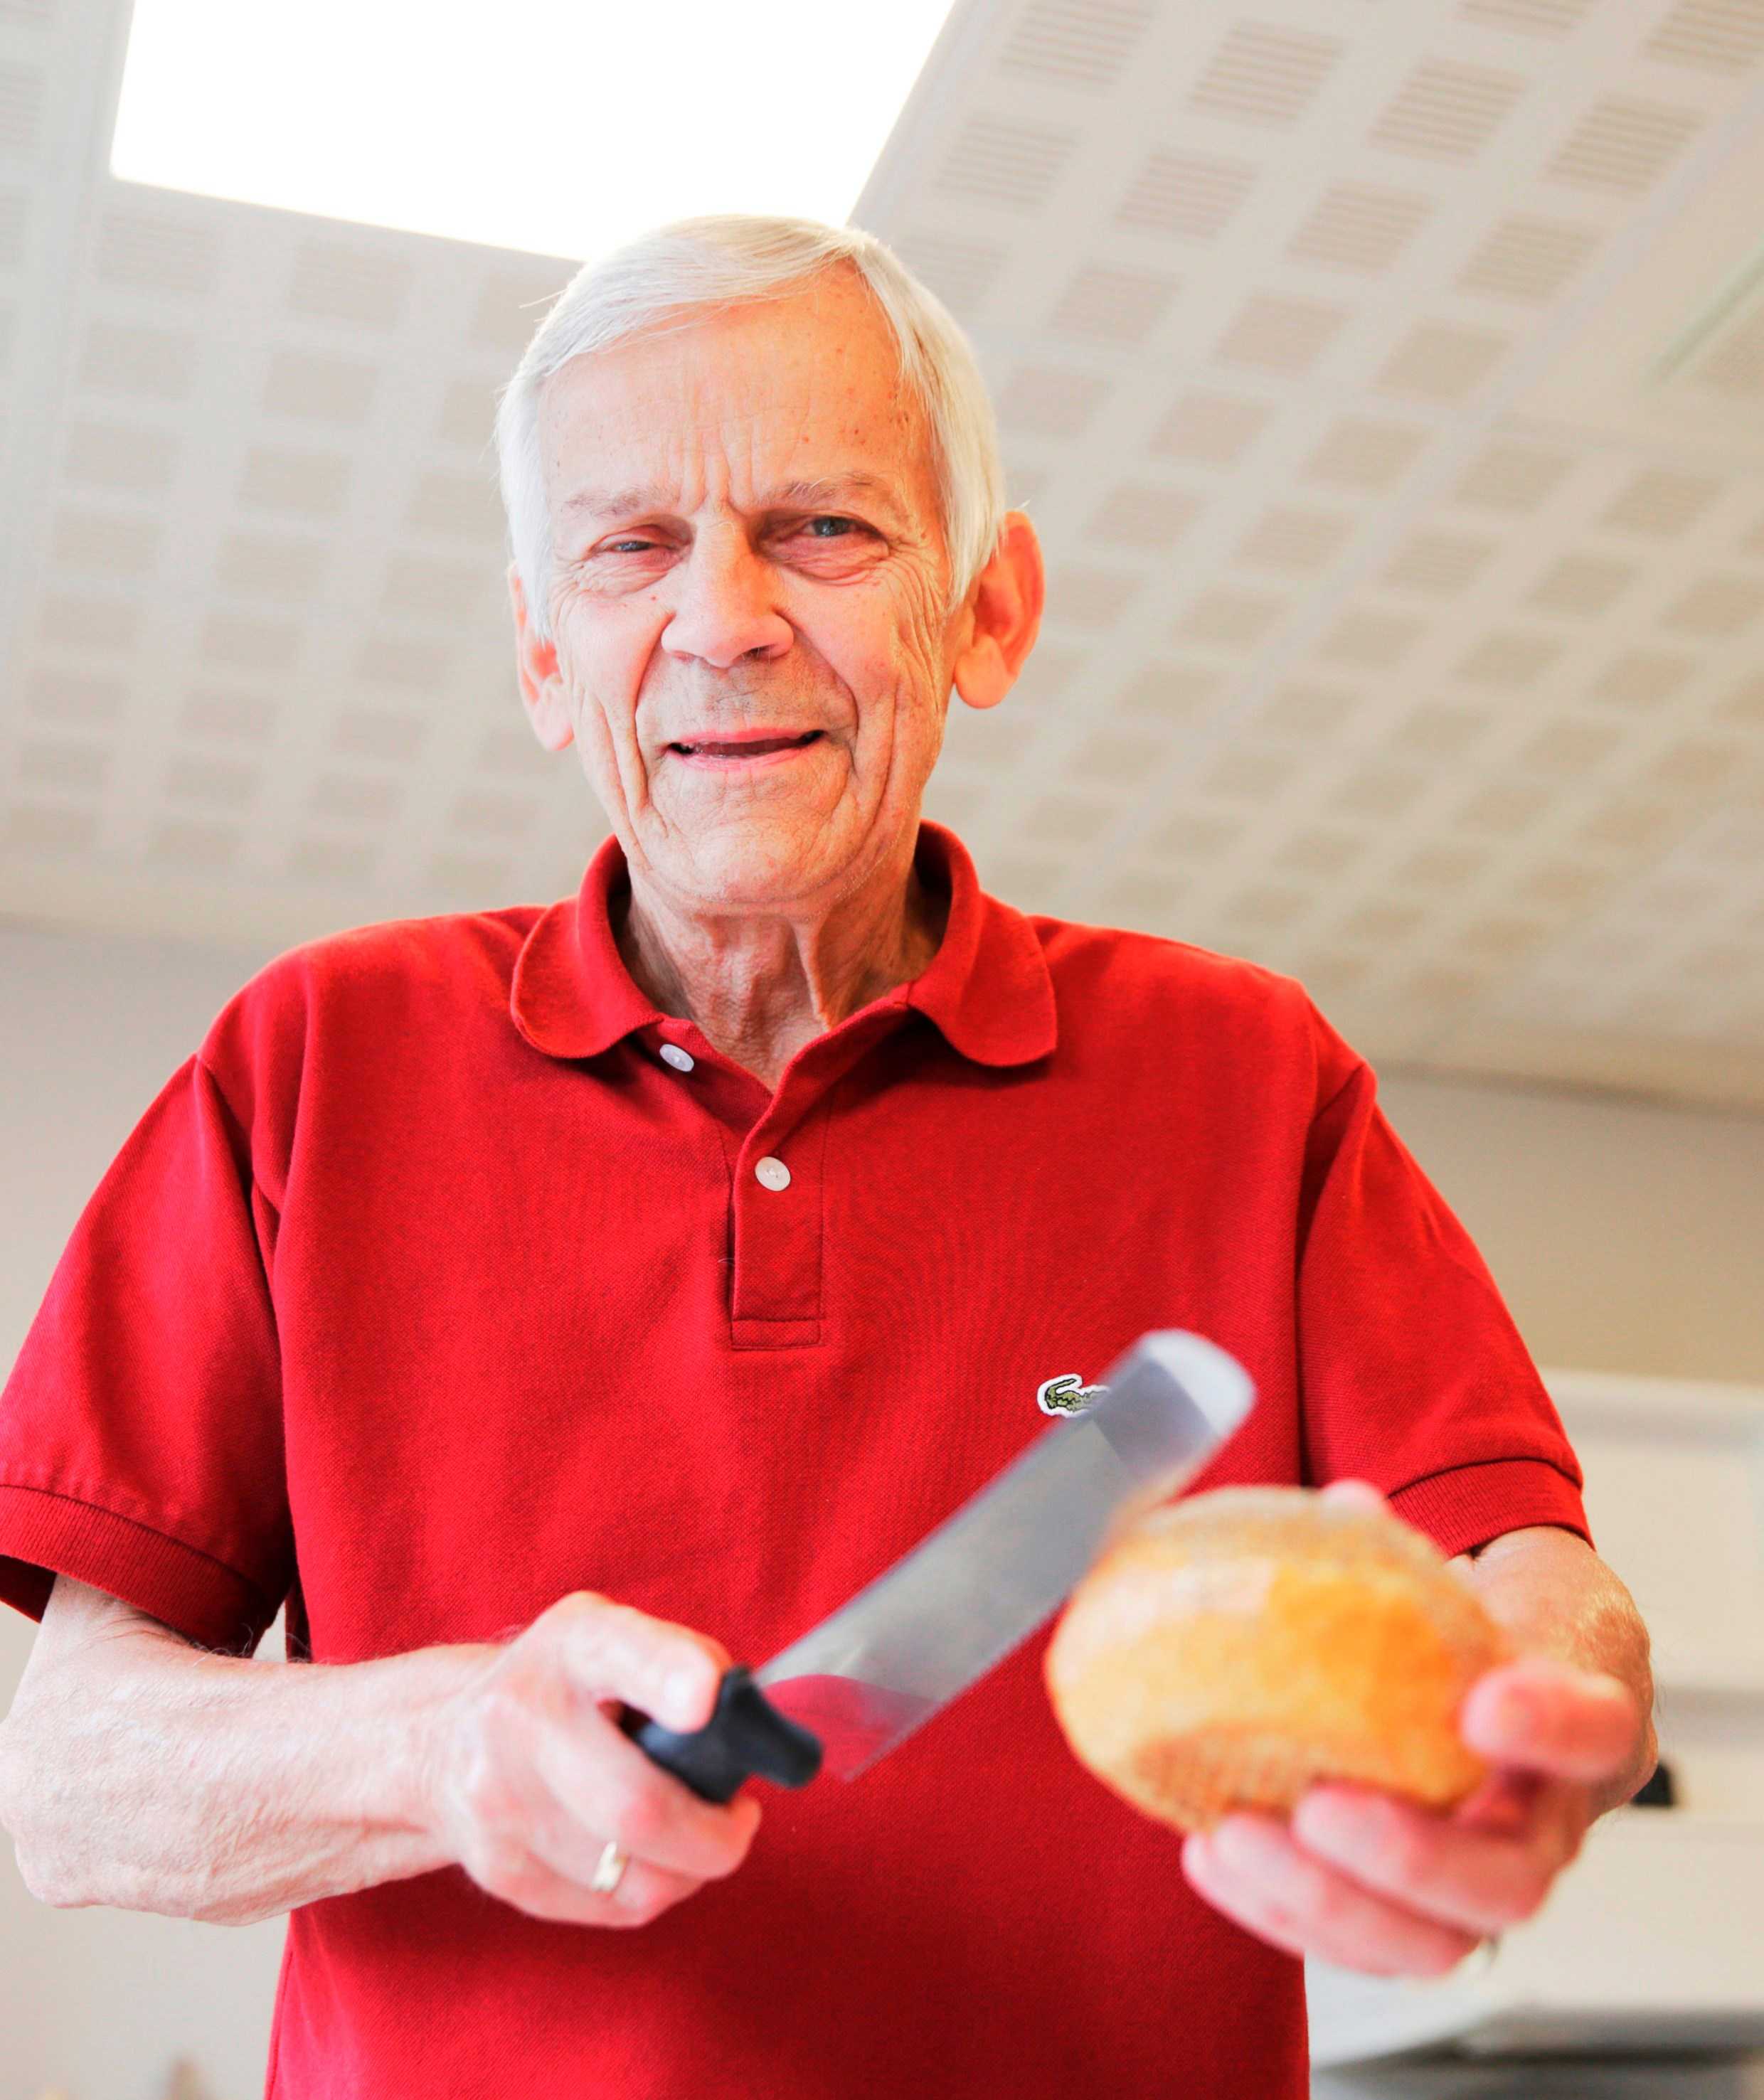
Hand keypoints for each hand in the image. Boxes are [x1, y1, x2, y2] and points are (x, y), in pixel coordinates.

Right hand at [423, 1591, 761, 1927]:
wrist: (442, 1743)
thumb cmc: (565, 1687)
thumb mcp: (614, 1641)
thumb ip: (683, 1664)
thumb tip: (753, 1727)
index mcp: (571, 1644)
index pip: (621, 1653)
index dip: (669, 1675)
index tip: (707, 1700)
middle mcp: (521, 1718)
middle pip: (637, 1807)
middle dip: (716, 1834)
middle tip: (740, 1819)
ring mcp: (501, 1803)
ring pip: (635, 1877)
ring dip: (690, 1867)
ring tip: (693, 1834)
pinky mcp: (500, 1872)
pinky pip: (613, 1908)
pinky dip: (652, 1889)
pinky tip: (649, 1856)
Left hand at [1179, 1481, 1643, 1975]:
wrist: (1518, 1704)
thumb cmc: (1491, 1638)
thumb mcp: (1476, 1579)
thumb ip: (1406, 1548)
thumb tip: (1342, 1505)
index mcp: (1577, 1727)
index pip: (1595, 1731)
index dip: (1549, 1727)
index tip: (1482, 1704)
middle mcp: (1544, 1825)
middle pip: (1511, 1882)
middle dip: (1412, 1858)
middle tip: (1321, 1807)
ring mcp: (1483, 1882)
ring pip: (1435, 1942)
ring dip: (1328, 1903)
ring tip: (1239, 1838)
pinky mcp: (1419, 1915)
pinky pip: (1363, 1944)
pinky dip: (1282, 1911)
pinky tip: (1212, 1854)